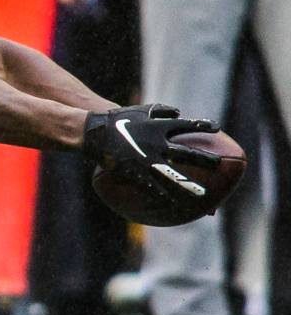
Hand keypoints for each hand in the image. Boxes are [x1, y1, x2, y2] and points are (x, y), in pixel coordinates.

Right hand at [83, 104, 219, 195]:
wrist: (94, 132)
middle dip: (204, 159)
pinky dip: (164, 194)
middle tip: (218, 164)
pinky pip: (153, 185)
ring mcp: (147, 159)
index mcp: (159, 127)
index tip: (216, 128)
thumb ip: (159, 112)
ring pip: (172, 175)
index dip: (202, 126)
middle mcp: (157, 143)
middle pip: (186, 153)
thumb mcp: (139, 111)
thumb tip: (179, 114)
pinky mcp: (135, 171)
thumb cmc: (117, 119)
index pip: (186, 125)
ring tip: (203, 195)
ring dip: (188, 185)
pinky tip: (173, 203)